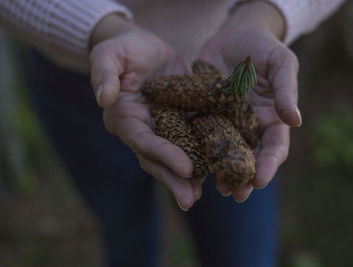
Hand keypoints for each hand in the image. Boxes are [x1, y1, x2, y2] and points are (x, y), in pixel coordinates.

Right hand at [89, 14, 201, 210]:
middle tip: (190, 200)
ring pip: (176, 156)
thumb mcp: (109, 54)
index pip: (143, 141)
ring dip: (188, 177)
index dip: (163, 155)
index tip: (185, 168)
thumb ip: (103, 73)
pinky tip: (217, 168)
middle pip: (157, 159)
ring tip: (204, 194)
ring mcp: (162, 128)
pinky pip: (192, 140)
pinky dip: (203, 155)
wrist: (142, 47)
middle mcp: (143, 129)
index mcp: (124, 118)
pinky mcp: (180, 121)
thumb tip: (103, 98)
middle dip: (174, 179)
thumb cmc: (123, 49)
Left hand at [198, 2, 301, 201]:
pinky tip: (191, 163)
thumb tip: (296, 120)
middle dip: (243, 177)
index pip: (274, 147)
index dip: (268, 164)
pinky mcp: (203, 114)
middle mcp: (248, 126)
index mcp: (270, 118)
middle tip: (237, 195)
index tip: (260, 179)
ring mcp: (225, 122)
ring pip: (224, 153)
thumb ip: (286, 90)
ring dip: (221, 172)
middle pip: (248, 158)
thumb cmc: (263, 47)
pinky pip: (200, 135)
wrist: (234, 35)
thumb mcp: (281, 63)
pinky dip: (197, 151)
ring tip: (216, 189)